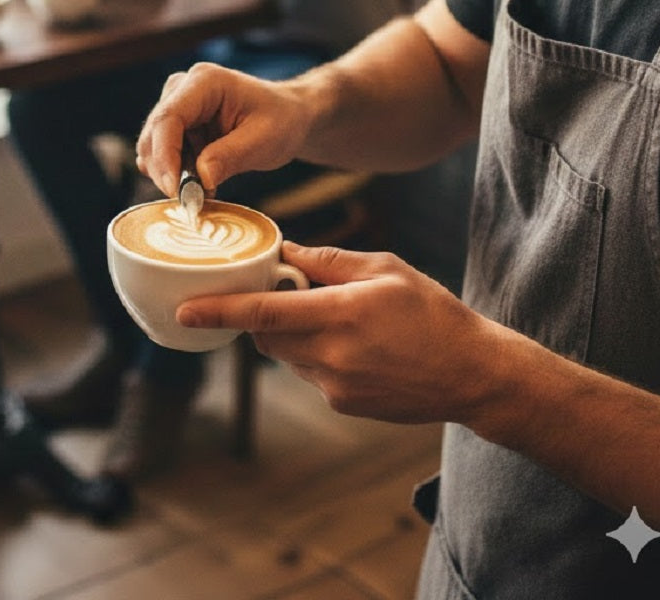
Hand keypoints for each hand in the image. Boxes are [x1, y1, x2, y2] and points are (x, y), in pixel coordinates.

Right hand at [136, 62, 307, 196]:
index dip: (165, 156)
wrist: (287, 116)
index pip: (168, 118)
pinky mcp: (175, 124)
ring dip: (171, 174)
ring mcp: (175, 105)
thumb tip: (200, 179)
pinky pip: (160, 153)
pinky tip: (197, 182)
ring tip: (204, 190)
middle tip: (191, 201)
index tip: (176, 191)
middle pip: (154, 134)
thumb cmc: (281, 121)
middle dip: (166, 172)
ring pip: (152, 147)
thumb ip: (231, 157)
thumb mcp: (265, 140)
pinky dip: (174, 172)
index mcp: (204, 82)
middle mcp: (182, 88)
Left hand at [177, 243, 500, 424]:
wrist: (474, 375)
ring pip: (284, 353)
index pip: (264, 313)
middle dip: (261, 311)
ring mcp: (336, 386)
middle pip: (265, 333)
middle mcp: (332, 356)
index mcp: (341, 315)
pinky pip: (308, 372)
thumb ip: (328, 262)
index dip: (219, 311)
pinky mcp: (343, 404)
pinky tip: (351, 342)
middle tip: (285, 289)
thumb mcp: (384, 269)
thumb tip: (285, 254)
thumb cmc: (433, 313)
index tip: (185, 311)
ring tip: (330, 314)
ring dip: (288, 331)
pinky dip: (312, 352)